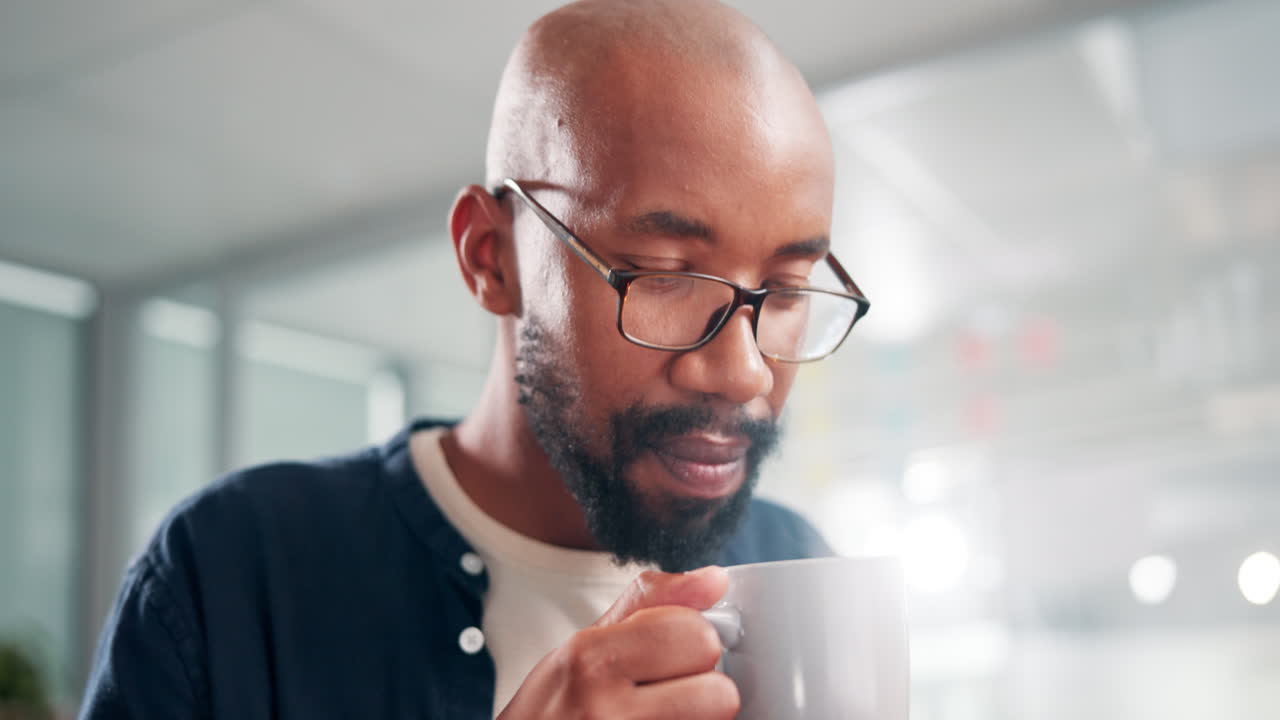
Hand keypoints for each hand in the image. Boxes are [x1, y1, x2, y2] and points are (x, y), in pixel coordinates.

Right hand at [497, 566, 738, 719]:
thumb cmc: (551, 711)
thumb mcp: (584, 646)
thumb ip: (651, 603)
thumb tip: (714, 579)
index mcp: (591, 659)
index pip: (696, 635)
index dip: (693, 642)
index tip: (674, 653)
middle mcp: (604, 709)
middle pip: (719, 693)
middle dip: (704, 692)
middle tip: (670, 697)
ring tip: (661, 718)